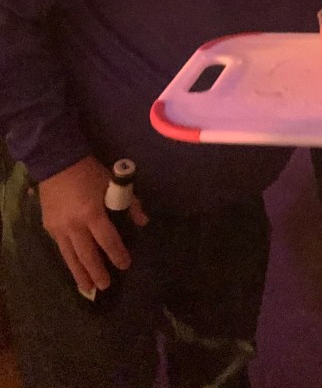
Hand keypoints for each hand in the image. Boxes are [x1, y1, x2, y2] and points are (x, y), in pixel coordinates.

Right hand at [38, 156, 148, 295]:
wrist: (57, 162)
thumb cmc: (89, 172)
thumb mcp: (113, 183)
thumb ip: (129, 203)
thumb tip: (143, 222)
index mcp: (92, 212)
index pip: (108, 240)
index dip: (117, 254)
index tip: (125, 265)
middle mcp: (74, 224)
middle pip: (87, 254)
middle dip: (97, 272)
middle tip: (105, 286)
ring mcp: (59, 228)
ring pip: (70, 257)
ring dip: (80, 274)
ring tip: (87, 288)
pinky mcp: (48, 227)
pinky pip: (61, 248)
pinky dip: (69, 260)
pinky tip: (74, 268)